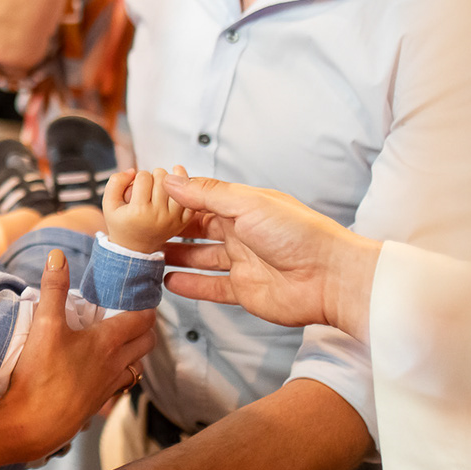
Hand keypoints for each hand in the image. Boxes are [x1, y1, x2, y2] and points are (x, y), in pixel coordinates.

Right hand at [0, 253, 155, 469]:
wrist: (30, 424)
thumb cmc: (39, 375)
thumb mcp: (44, 325)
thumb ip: (53, 289)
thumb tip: (58, 256)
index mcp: (108, 342)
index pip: (143, 319)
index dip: (146, 305)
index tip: (140, 294)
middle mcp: (115, 364)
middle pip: (146, 341)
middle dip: (144, 326)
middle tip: (129, 313)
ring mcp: (108, 386)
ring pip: (136, 365)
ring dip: (133, 351)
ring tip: (117, 339)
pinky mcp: (97, 403)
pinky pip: (120, 384)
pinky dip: (118, 372)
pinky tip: (99, 369)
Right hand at [102, 166, 189, 253]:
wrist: (134, 248)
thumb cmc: (121, 224)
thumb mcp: (108, 204)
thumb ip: (115, 182)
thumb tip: (132, 171)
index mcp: (139, 211)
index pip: (144, 176)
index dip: (137, 176)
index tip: (135, 185)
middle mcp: (158, 216)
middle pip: (162, 177)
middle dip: (153, 176)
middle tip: (147, 186)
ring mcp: (173, 219)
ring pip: (178, 184)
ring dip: (168, 180)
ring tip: (159, 186)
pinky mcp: (182, 222)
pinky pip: (190, 199)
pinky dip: (186, 190)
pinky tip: (177, 186)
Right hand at [159, 175, 380, 338]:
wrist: (331, 278)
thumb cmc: (298, 234)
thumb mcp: (248, 204)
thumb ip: (206, 194)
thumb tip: (170, 179)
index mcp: (243, 207)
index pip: (202, 201)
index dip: (176, 201)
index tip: (147, 199)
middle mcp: (241, 233)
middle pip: (197, 230)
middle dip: (170, 230)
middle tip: (139, 231)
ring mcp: (242, 263)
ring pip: (200, 258)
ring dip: (176, 257)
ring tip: (147, 256)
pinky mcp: (244, 290)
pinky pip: (211, 287)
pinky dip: (191, 286)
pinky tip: (168, 282)